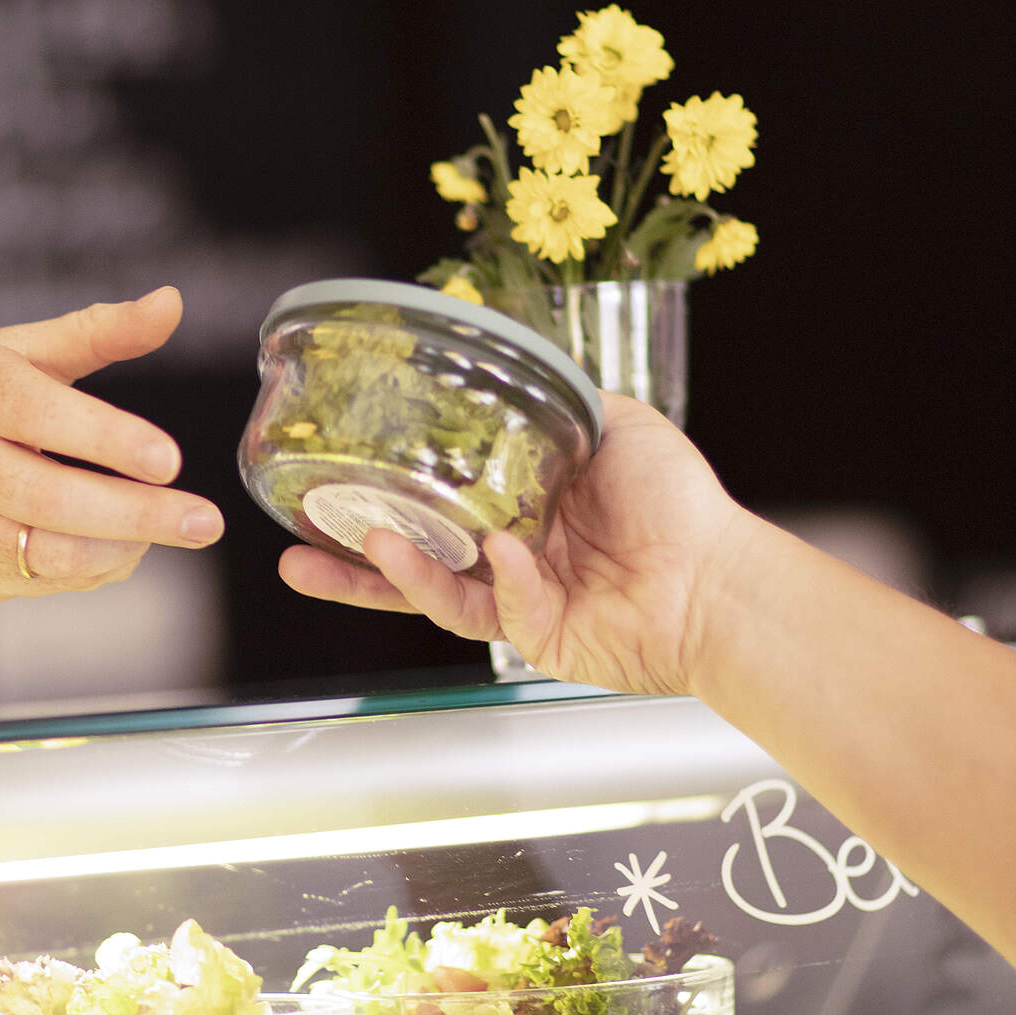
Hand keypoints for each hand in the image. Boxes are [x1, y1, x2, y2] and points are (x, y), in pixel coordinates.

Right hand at [0, 286, 222, 601]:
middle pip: (51, 497)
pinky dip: (87, 568)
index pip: (42, 414)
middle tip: (204, 522)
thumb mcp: (5, 352)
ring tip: (172, 532)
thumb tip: (172, 303)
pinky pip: (37, 581)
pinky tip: (117, 547)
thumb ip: (94, 332)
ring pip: (47, 553)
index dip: (107, 438)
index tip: (169, 459)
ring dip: (119, 549)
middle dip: (136, 516)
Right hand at [279, 393, 752, 693]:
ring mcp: (520, 603)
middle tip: (294, 549)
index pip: (438, 504)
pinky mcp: (538, 640)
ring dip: (394, 572)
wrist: (721, 577)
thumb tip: (522, 374)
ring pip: (436, 593)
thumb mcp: (619, 422)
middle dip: (350, 561)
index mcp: (521, 508)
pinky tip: (504, 551)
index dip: (389, 495)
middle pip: (414, 560)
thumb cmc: (683, 505)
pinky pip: (498, 608)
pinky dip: (499, 578)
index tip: (340, 479)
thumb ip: (564, 403)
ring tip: (361, 543)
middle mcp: (511, 558)